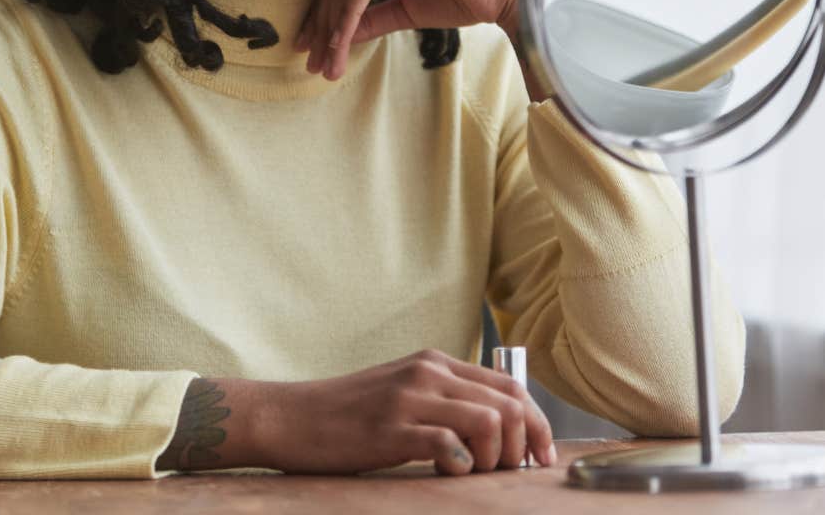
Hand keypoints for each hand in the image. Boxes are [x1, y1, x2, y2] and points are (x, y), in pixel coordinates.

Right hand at [256, 349, 555, 474]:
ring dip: (497, 457)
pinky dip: (463, 463)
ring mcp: (410, 397)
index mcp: (435, 362)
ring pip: (488, 420)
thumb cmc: (349, 413)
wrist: (293, 416)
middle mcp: (428, 372)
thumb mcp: (403, 392)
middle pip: (509, 402)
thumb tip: (497, 430)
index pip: (509, 384)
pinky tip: (450, 471)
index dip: (538, 422)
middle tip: (514, 473)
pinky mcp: (391, 427)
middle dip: (526, 443)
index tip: (543, 456)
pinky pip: (449, 442)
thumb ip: (444, 399)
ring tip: (479, 474)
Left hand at [295, 0, 525, 78]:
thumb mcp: (406, 12)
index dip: (321, 16)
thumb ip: (372, 18)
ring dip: (332, 28)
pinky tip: (341, 42)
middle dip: (321, 27)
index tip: (309, 51)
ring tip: (327, 63)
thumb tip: (337, 36)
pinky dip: (349, 15)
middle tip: (311, 64)